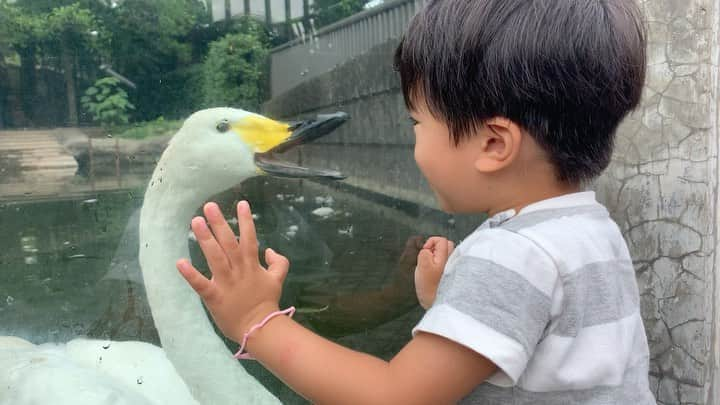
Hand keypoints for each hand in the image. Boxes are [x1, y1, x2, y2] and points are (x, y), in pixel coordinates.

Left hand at [176, 201, 288, 342]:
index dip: (245, 221)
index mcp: (252, 265)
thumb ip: (278, 263)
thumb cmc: (266, 303)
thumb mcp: (277, 280)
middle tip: (209, 206)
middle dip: (219, 223)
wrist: (260, 328)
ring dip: (205, 239)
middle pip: (228, 243)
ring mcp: (226, 283)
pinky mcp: (214, 297)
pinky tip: (180, 262)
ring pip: (215, 257)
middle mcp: (238, 270)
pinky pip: (201, 284)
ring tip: (196, 222)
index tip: (241, 203)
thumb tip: (270, 250)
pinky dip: (190, 274)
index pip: (249, 238)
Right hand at [415, 237, 454, 308]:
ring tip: (431, 267)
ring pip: (447, 254)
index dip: (430, 242)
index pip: (441, 240)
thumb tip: (428, 250)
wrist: (438, 303)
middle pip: (447, 245)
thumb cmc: (429, 287)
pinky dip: (441, 264)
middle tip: (428, 258)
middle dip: (435, 248)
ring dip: (438, 256)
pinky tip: (435, 273)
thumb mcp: (423, 266)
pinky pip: (448, 263)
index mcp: (446, 257)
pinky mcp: (452, 274)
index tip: (425, 252)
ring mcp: (454, 268)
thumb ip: (425, 252)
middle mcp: (453, 260)